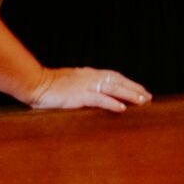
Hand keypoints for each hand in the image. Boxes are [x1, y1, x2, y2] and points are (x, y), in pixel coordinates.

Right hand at [27, 67, 151, 112]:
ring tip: (143, 101)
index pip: (114, 77)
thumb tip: (91, 93)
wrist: (34, 83)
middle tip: (148, 97)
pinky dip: (112, 103)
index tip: (140, 89)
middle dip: (134, 89)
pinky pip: (99, 99)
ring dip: (130, 95)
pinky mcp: (78, 96)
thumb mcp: (69, 82)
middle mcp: (90, 78)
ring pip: (113, 89)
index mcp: (88, 74)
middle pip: (118, 81)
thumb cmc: (48, 86)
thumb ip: (81, 85)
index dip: (128, 83)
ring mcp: (85, 86)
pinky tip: (122, 108)